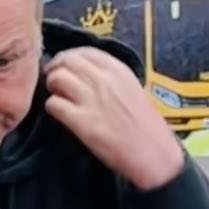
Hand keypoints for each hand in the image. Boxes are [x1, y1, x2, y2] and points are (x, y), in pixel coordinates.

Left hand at [44, 48, 184, 191]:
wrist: (156, 156)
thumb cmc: (148, 128)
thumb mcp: (134, 91)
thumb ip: (112, 80)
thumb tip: (86, 76)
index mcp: (119, 70)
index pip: (84, 51)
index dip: (68, 57)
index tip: (64, 65)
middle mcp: (104, 80)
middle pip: (66, 61)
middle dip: (56, 69)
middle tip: (54, 81)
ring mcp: (92, 99)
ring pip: (56, 78)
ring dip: (52, 87)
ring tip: (57, 97)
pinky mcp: (81, 121)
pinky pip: (54, 104)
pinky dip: (52, 107)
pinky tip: (59, 114)